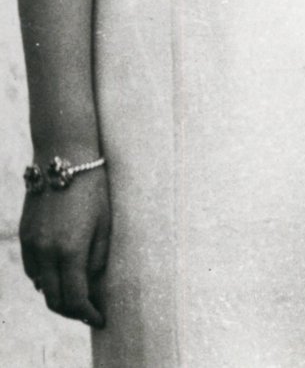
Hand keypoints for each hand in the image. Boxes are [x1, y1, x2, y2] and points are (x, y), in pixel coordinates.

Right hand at [20, 171, 110, 326]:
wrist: (63, 159)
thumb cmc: (93, 188)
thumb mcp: (105, 222)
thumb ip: (97, 256)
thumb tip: (91, 283)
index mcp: (70, 251)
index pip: (75, 299)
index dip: (87, 314)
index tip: (100, 319)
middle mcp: (46, 253)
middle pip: (54, 299)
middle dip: (72, 312)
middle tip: (89, 313)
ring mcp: (31, 245)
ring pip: (41, 286)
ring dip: (58, 296)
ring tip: (77, 295)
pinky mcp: (24, 236)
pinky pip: (31, 270)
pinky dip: (44, 279)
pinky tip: (58, 275)